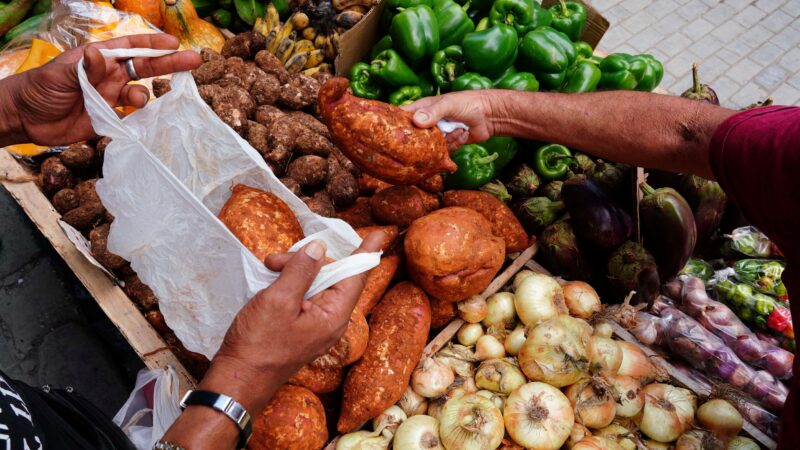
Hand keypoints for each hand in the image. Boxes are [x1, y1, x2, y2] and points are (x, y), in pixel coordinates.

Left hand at [1, 34, 199, 146]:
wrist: (26, 119)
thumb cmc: (39, 88)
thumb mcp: (60, 75)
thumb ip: (85, 68)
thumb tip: (100, 55)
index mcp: (100, 59)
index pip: (131, 48)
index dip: (153, 45)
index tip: (174, 44)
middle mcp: (110, 76)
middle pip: (146, 68)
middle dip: (170, 64)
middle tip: (194, 61)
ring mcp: (111, 97)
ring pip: (141, 93)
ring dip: (145, 96)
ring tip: (138, 101)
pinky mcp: (109, 118)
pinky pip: (133, 118)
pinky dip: (141, 119)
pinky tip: (142, 120)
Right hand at [200, 231, 384, 412]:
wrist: (239, 378)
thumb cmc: (259, 344)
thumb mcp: (279, 301)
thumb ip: (301, 271)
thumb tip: (319, 248)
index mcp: (333, 316)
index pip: (355, 278)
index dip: (365, 254)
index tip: (378, 235)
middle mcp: (330, 320)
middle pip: (331, 276)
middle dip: (306, 261)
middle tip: (276, 259)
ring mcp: (315, 324)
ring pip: (314, 284)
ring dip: (293, 270)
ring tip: (269, 267)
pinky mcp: (301, 326)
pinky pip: (303, 296)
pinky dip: (289, 283)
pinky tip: (270, 279)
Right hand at [402, 90, 498, 149]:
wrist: (490, 115)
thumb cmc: (469, 103)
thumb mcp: (449, 104)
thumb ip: (433, 112)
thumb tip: (416, 121)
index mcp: (422, 109)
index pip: (402, 117)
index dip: (395, 126)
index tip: (394, 135)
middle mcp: (427, 123)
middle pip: (414, 137)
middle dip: (422, 141)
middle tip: (431, 139)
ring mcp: (436, 135)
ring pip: (429, 147)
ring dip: (446, 141)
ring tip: (458, 128)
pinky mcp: (446, 145)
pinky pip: (443, 152)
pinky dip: (454, 144)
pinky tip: (463, 133)